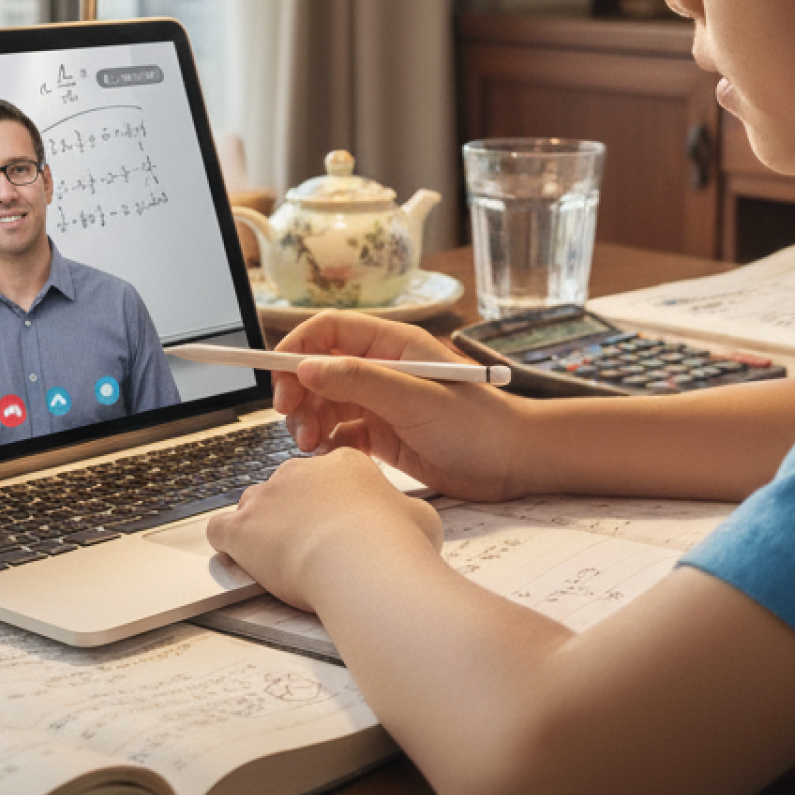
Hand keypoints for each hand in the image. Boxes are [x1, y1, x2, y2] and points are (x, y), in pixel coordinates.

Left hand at [206, 447, 443, 610]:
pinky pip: (221, 528)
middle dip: (298, 513)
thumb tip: (409, 519)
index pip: (330, 473)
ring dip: (264, 526)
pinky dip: (228, 544)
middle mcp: (301, 470)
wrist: (363, 565)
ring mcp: (268, 497)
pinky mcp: (243, 528)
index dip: (335, 500)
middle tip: (316, 545)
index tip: (342, 522)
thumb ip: (406, 511)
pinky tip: (241, 558)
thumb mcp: (420, 517)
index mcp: (344, 462)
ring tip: (282, 555)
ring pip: (254, 504)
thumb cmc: (397, 543)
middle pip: (290, 486)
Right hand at [269, 311, 533, 499]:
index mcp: (394, 345)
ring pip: (327, 404)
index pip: (330, 331)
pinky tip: (332, 456)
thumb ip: (361, 381)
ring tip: (312, 445)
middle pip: (320, 370)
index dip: (298, 348)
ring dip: (310, 421)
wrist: (515, 464)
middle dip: (299, 392)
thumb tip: (307, 366)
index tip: (279, 378)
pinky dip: (329, 444)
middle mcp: (385, 370)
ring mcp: (383, 403)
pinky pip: (342, 433)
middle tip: (292, 420)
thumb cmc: (479, 424)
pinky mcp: (386, 436)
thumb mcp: (416, 399)